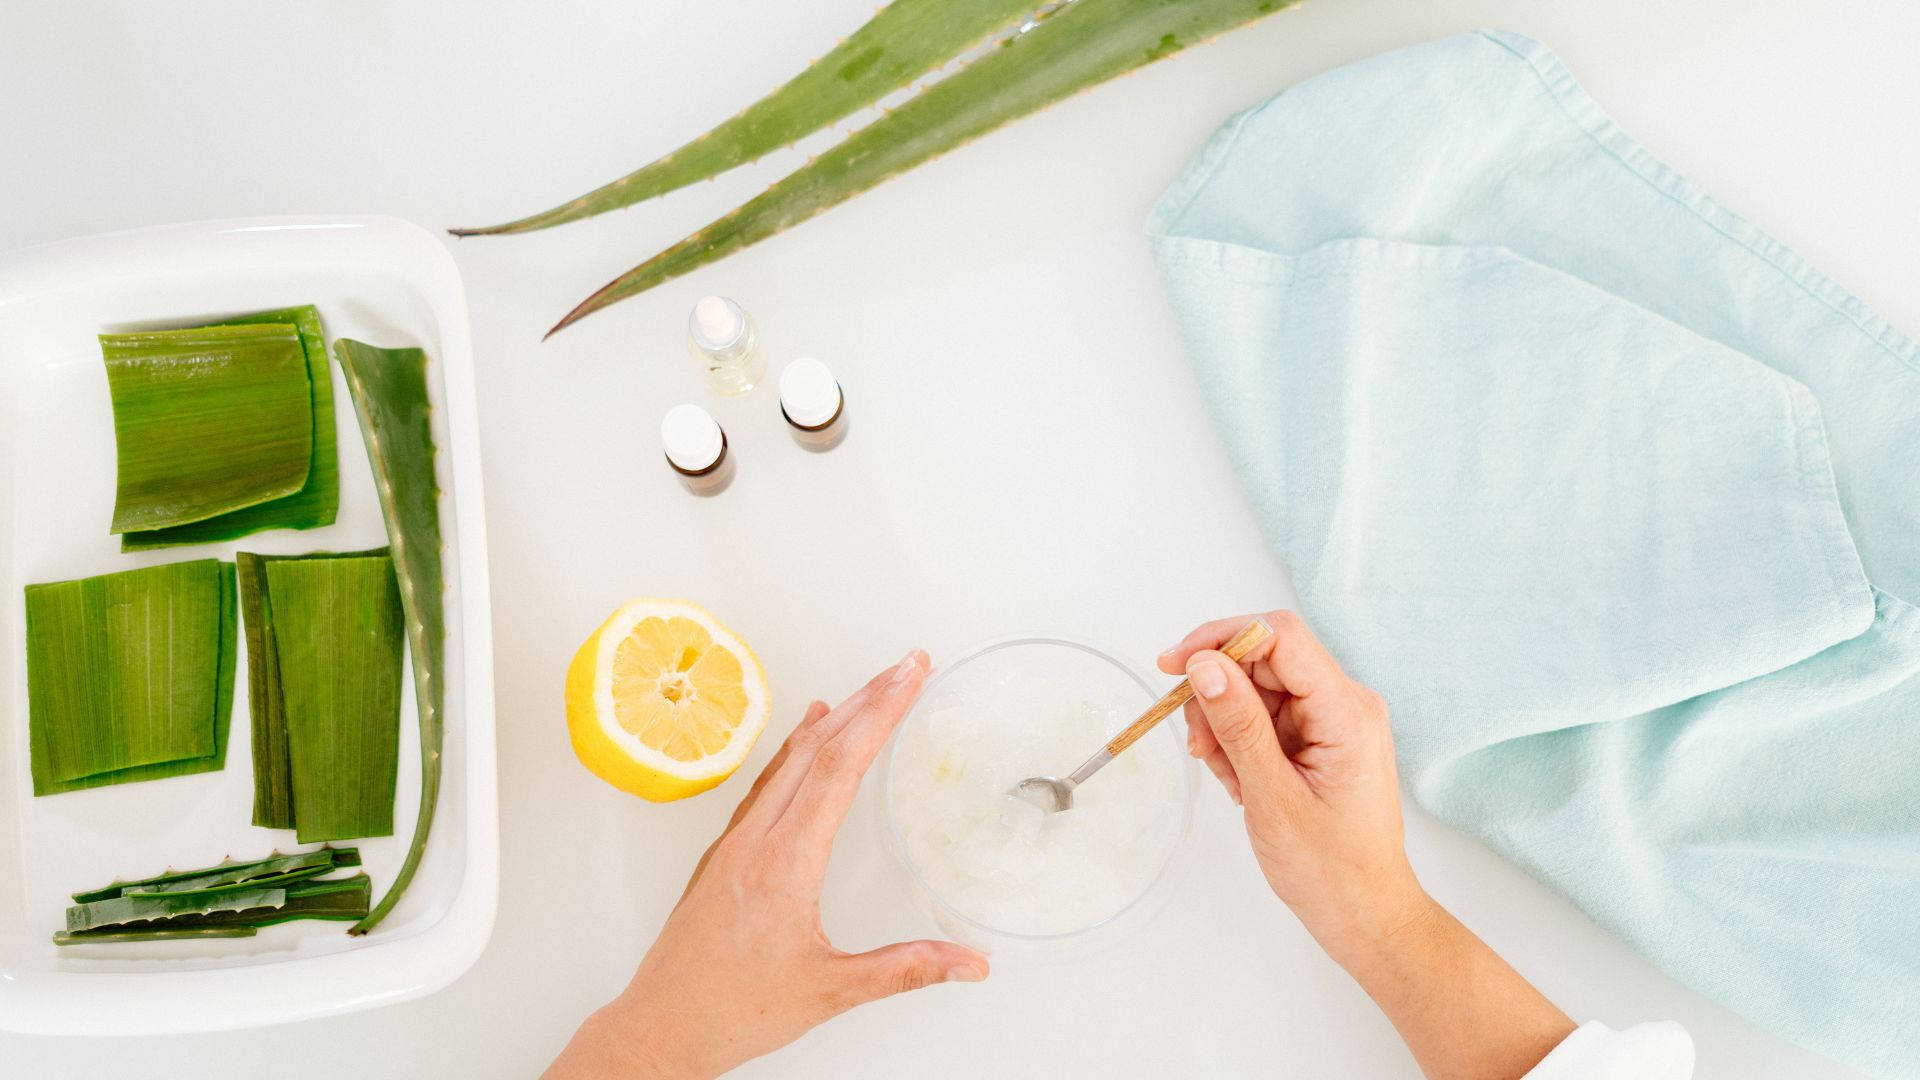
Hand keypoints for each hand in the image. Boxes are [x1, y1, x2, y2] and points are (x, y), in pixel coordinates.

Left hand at [546, 651, 988, 1079]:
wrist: (659, 1028)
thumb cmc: (729, 1009)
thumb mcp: (829, 991)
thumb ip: (904, 970)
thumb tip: (968, 961)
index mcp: (784, 863)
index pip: (839, 768)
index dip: (879, 715)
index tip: (908, 678)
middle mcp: (756, 841)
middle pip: (816, 748)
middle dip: (866, 700)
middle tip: (906, 666)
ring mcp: (734, 843)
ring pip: (788, 762)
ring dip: (833, 720)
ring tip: (869, 689)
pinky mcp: (724, 855)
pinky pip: (767, 783)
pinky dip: (797, 749)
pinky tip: (806, 739)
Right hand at [1163, 612, 1574, 1078]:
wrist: (1366, 915)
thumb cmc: (1329, 870)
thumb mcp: (1271, 798)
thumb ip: (1237, 725)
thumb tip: (1203, 664)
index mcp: (1347, 712)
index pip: (1279, 637)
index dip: (1221, 639)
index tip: (1173, 667)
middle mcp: (1346, 705)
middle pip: (1264, 660)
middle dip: (1218, 694)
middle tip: (1198, 746)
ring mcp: (1334, 721)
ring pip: (1257, 690)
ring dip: (1225, 724)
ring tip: (1228, 778)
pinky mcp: (1321, 739)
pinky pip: (1266, 718)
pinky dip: (1240, 743)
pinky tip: (1242, 783)